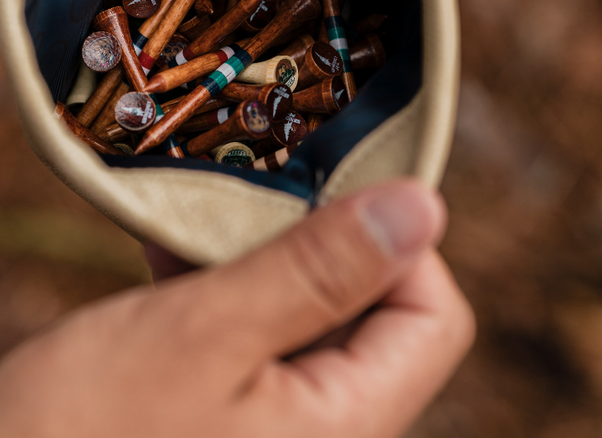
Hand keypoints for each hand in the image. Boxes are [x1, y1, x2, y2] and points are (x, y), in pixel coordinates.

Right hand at [0, 179, 473, 437]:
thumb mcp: (207, 333)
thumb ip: (320, 272)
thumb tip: (425, 206)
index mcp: (344, 428)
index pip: (431, 319)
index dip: (398, 244)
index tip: (332, 190)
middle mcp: (320, 436)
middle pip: (368, 313)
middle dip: (317, 240)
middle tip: (259, 187)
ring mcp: (265, 430)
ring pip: (301, 317)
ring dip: (259, 256)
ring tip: (207, 210)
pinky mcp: (214, 419)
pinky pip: (247, 338)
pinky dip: (221, 289)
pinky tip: (169, 250)